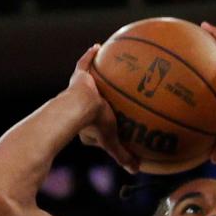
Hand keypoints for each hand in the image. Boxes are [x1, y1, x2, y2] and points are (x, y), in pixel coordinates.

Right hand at [68, 46, 139, 174]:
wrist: (79, 108)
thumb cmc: (94, 126)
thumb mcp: (112, 142)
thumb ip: (123, 155)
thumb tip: (136, 170)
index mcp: (86, 122)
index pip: (96, 123)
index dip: (103, 123)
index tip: (111, 122)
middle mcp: (80, 104)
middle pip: (93, 100)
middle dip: (99, 97)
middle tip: (108, 94)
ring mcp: (79, 89)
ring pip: (89, 81)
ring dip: (95, 75)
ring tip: (106, 66)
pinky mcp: (78, 76)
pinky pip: (85, 62)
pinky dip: (90, 55)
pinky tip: (99, 45)